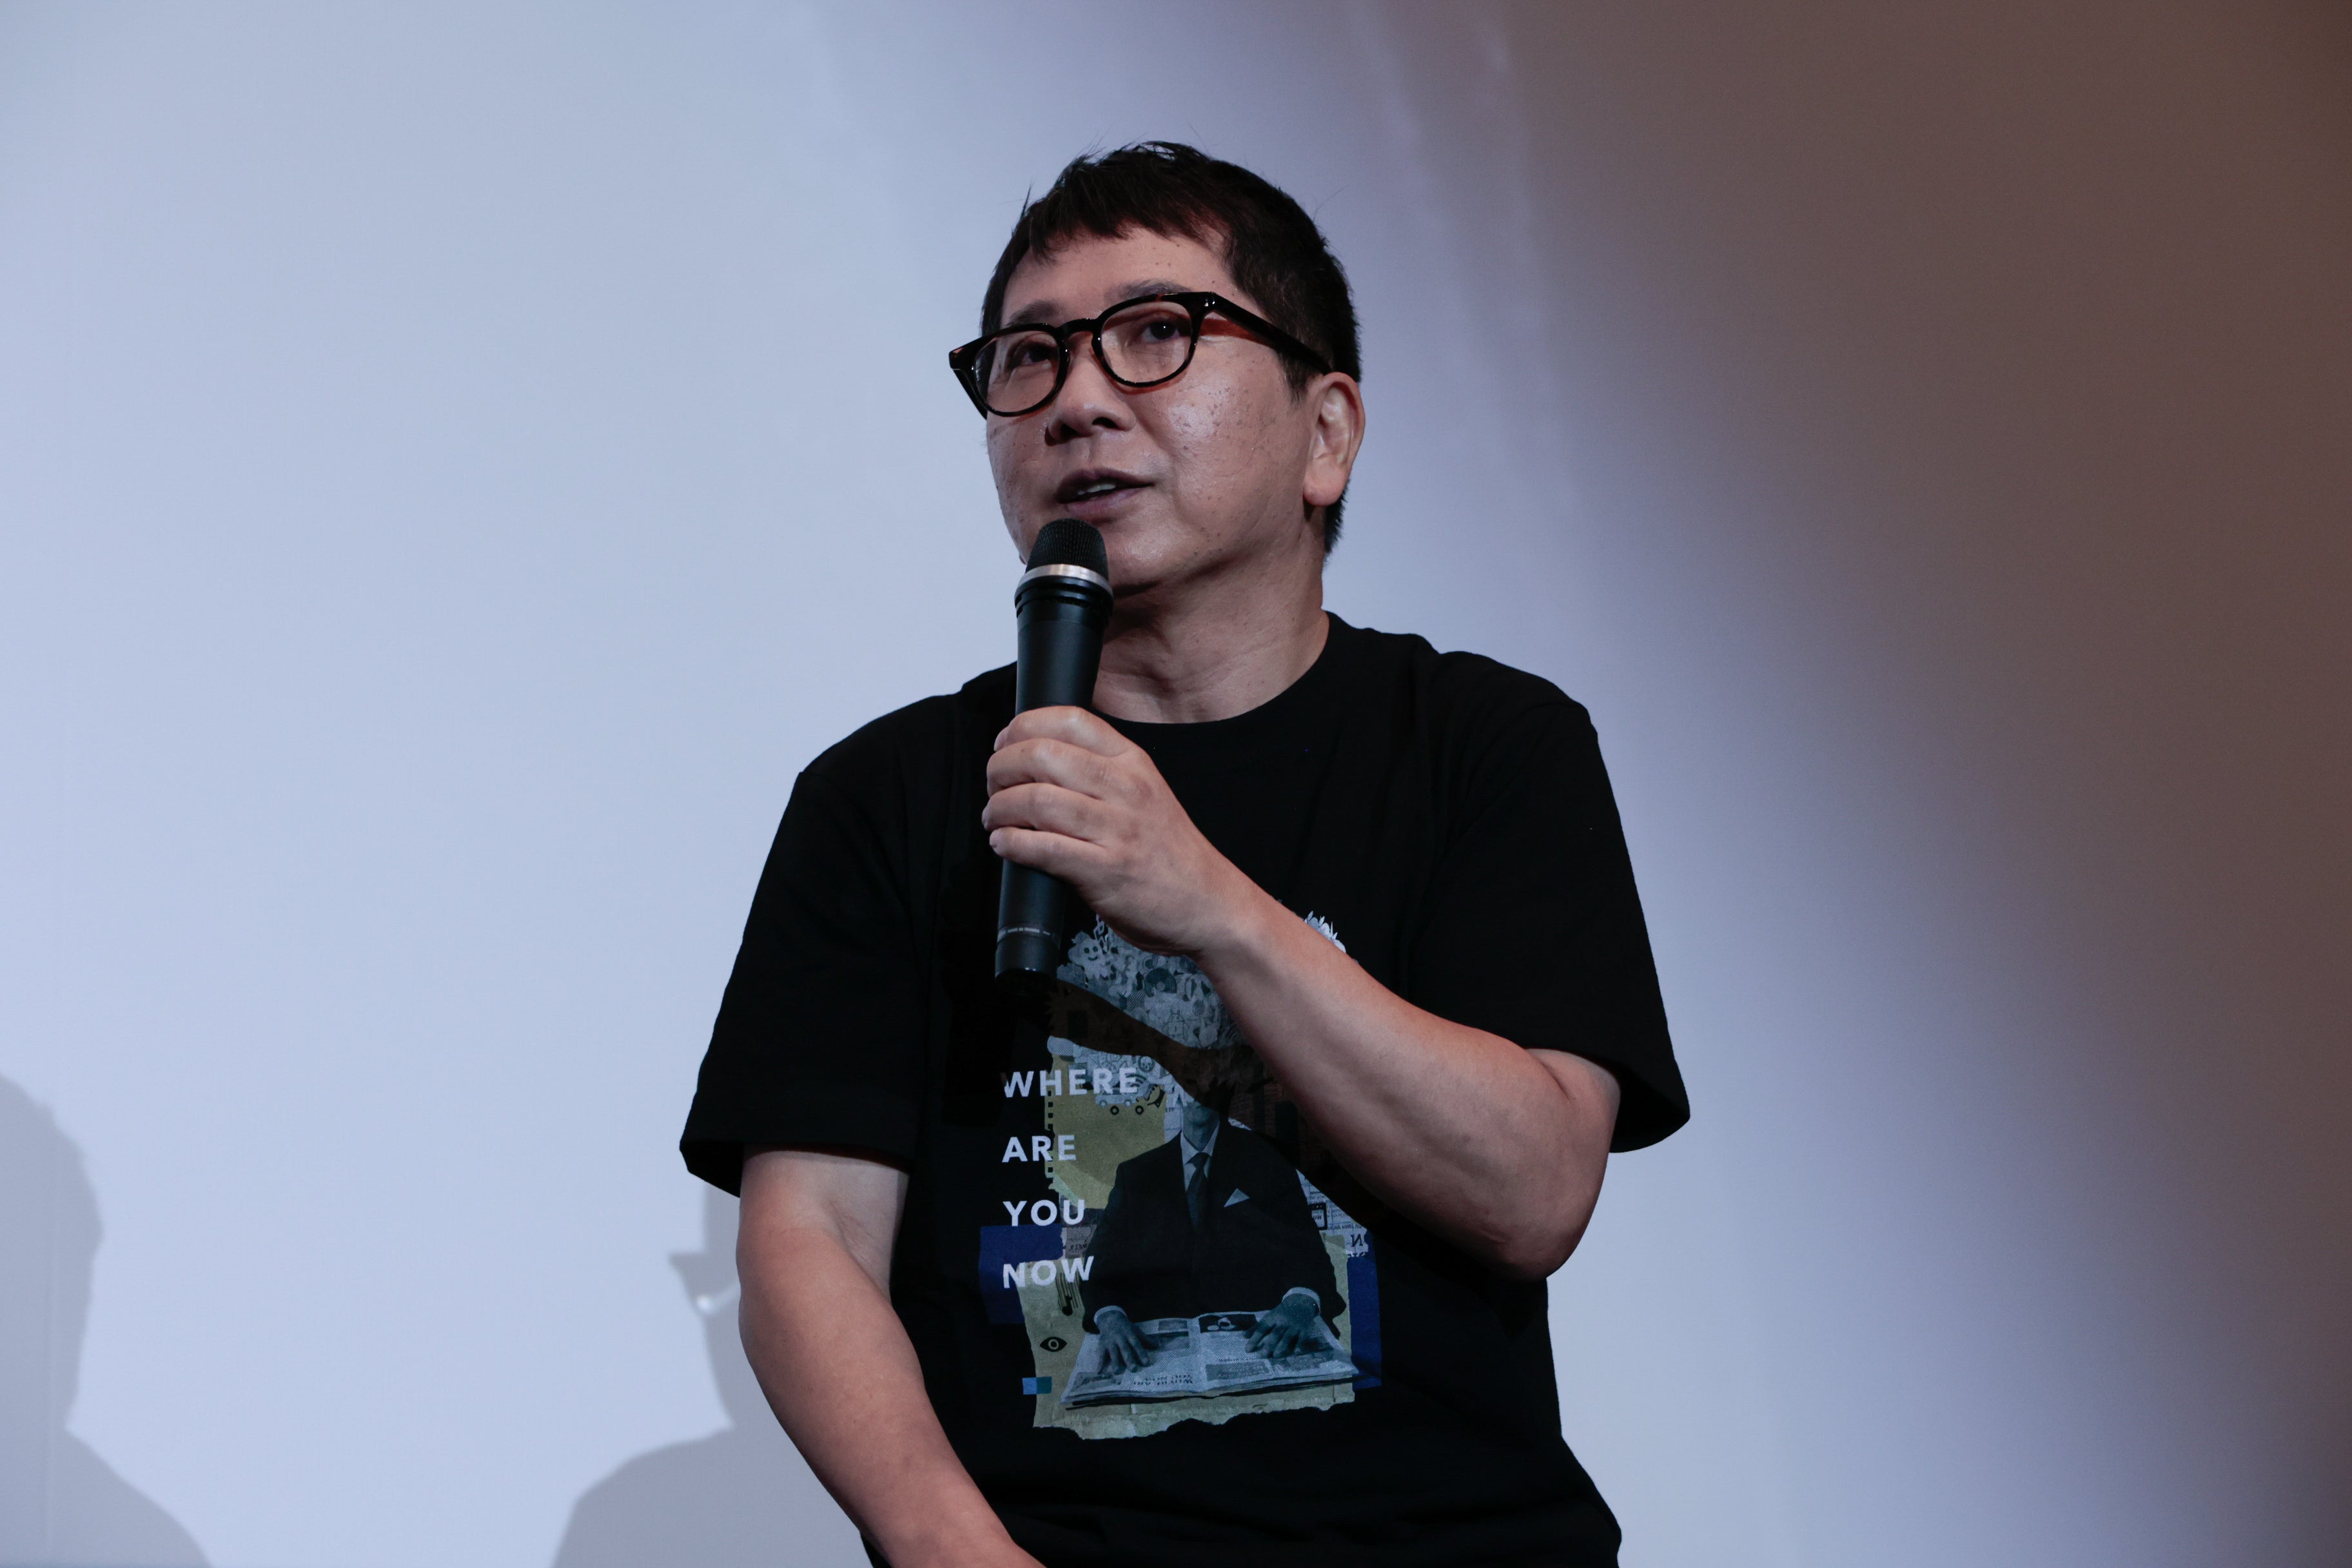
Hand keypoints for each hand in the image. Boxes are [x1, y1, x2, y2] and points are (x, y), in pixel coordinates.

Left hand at [983, 706, 1260, 957]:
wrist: (1208, 903)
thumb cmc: (1167, 852)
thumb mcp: (1143, 792)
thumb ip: (1098, 772)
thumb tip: (1033, 758)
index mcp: (1133, 762)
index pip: (1069, 719)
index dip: (1023, 726)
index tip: (1005, 744)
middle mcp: (1126, 788)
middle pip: (1042, 754)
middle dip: (1001, 768)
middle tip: (994, 786)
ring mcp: (1117, 829)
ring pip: (1036, 799)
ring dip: (1000, 808)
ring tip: (996, 819)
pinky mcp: (1105, 871)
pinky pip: (1042, 847)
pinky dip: (1011, 843)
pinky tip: (1005, 844)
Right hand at [1093, 1306, 1149, 1370]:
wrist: (1109, 1318)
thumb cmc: (1125, 1328)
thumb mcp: (1136, 1331)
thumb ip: (1146, 1339)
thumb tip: (1159, 1345)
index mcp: (1129, 1335)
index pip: (1136, 1344)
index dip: (1141, 1353)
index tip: (1146, 1362)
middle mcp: (1120, 1339)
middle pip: (1125, 1349)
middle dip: (1129, 1359)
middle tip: (1133, 1369)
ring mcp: (1110, 1342)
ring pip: (1113, 1353)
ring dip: (1115, 1362)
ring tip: (1117, 1372)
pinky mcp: (1102, 1345)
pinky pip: (1101, 1355)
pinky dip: (1100, 1364)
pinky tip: (1099, 1372)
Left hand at [1245, 1293, 1321, 1358]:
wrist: (1301, 1303)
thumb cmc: (1282, 1312)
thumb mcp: (1269, 1316)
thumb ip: (1257, 1326)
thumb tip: (1243, 1336)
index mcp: (1273, 1317)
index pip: (1262, 1328)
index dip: (1254, 1339)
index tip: (1247, 1349)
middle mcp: (1283, 1321)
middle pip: (1275, 1333)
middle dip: (1268, 1344)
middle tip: (1262, 1355)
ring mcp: (1294, 1325)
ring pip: (1287, 1336)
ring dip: (1282, 1346)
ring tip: (1275, 1355)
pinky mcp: (1304, 1329)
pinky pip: (1302, 1338)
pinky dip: (1299, 1345)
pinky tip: (1296, 1352)